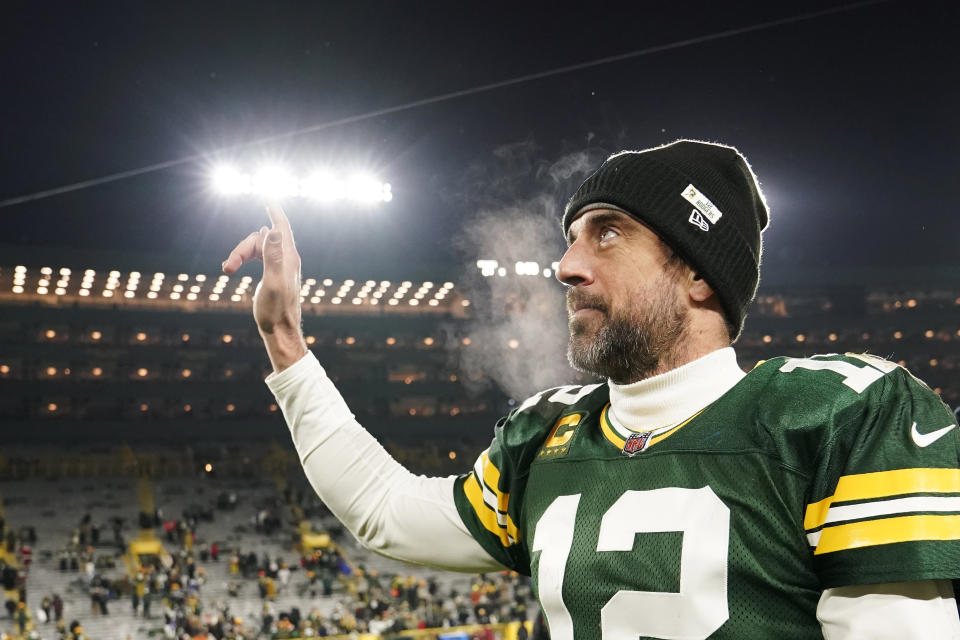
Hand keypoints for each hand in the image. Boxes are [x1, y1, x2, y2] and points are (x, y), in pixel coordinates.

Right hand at [222, 201, 306, 371]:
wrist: (280, 330)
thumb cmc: (276, 310)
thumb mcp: (273, 282)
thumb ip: (274, 256)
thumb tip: (274, 229)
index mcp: (288, 257)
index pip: (281, 226)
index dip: (274, 209)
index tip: (266, 193)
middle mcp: (287, 258)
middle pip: (261, 238)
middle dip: (241, 247)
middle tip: (227, 267)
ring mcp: (281, 265)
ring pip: (256, 247)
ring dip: (239, 254)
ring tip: (226, 269)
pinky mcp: (273, 273)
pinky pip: (257, 256)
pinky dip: (243, 258)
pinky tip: (233, 266)